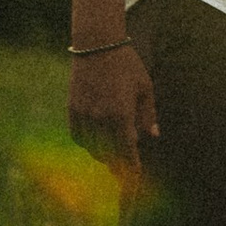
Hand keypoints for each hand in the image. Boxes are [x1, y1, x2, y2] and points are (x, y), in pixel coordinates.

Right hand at [67, 44, 160, 187]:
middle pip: (109, 156)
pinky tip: (99, 140)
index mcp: (121, 115)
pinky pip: (80, 138)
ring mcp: (84, 116)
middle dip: (120, 165)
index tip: (136, 180)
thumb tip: (153, 137)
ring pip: (93, 150)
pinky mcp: (72, 111)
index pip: (127, 153)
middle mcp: (100, 119)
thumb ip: (148, 115)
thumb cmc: (127, 65)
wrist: (96, 45)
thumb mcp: (145, 88)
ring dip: (105, 154)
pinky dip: (89, 143)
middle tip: (128, 169)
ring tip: (115, 153)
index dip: (131, 170)